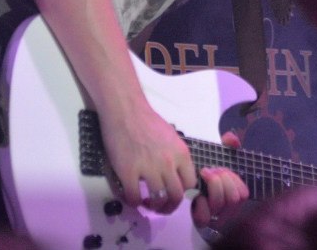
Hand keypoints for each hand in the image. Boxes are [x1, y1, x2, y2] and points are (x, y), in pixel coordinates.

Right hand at [99, 99, 195, 213]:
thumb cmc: (148, 121)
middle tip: (161, 206)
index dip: (182, 192)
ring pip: (158, 199)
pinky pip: (134, 197)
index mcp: (181, 154)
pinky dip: (133, 203)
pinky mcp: (128, 171)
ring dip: (153, 206)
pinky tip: (132, 198)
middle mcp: (168, 163)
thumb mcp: (172, 137)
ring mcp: (148, 168)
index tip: (173, 193)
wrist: (126, 110)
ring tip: (147, 203)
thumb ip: (176, 156)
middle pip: (176, 196)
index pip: (190, 183)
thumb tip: (176, 173)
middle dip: (169, 206)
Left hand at [190, 131, 249, 226]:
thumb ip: (228, 145)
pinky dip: (200, 205)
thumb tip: (232, 140)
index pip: (243, 193)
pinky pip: (204, 217)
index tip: (221, 168)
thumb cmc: (207, 174)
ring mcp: (216, 217)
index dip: (233, 180)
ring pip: (220, 205)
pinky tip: (197, 196)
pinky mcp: (202, 222)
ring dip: (211, 188)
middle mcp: (229, 209)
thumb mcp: (219, 157)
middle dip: (221, 181)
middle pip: (233, 198)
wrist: (187, 186)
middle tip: (210, 172)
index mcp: (236, 194)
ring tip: (203, 177)